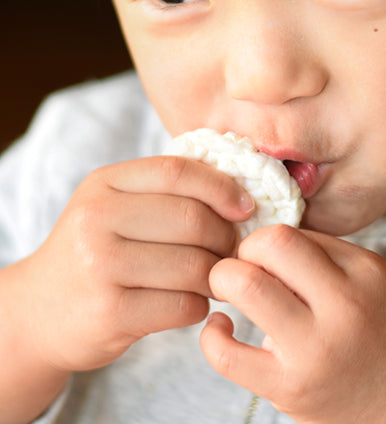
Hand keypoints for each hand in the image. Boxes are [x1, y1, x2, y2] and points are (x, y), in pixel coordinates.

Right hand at [18, 155, 253, 373]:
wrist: (40, 311)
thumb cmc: (99, 251)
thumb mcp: (118, 206)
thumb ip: (169, 191)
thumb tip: (241, 197)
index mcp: (104, 184)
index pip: (178, 171)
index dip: (222, 188)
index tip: (246, 207)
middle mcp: (96, 219)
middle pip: (193, 220)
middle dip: (226, 237)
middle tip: (232, 250)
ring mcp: (100, 267)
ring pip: (195, 266)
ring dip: (217, 275)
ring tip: (213, 277)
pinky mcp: (110, 313)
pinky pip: (185, 305)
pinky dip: (199, 305)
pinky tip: (188, 302)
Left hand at [201, 225, 385, 423]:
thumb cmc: (382, 334)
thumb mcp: (370, 279)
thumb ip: (323, 252)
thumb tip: (264, 241)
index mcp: (363, 272)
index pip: (290, 232)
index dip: (262, 239)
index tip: (261, 257)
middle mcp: (343, 305)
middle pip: (269, 246)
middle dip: (240, 251)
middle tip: (241, 269)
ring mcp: (315, 349)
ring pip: (247, 286)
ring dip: (223, 280)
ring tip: (229, 293)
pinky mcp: (291, 389)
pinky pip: (228, 355)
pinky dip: (211, 335)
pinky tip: (222, 327)